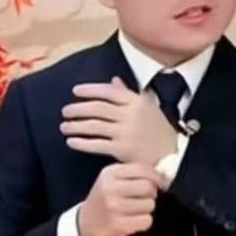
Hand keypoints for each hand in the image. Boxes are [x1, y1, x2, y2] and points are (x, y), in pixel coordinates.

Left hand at [61, 76, 177, 168]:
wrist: (172, 155)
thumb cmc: (158, 128)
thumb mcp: (147, 106)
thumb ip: (128, 93)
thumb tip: (113, 80)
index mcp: (136, 101)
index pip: (108, 92)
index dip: (90, 90)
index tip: (75, 91)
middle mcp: (130, 114)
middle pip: (97, 109)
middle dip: (78, 109)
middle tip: (65, 111)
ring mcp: (126, 132)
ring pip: (94, 126)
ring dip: (76, 126)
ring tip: (64, 126)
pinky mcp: (122, 150)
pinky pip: (97, 144)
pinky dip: (82, 143)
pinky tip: (72, 142)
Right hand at [78, 162, 166, 235]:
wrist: (86, 221)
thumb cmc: (105, 197)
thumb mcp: (113, 179)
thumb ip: (135, 173)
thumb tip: (165, 175)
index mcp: (110, 173)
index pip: (142, 169)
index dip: (156, 176)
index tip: (160, 183)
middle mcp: (110, 188)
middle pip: (148, 186)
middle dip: (151, 193)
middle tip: (145, 197)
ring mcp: (114, 207)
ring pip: (149, 204)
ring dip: (147, 208)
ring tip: (136, 209)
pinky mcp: (118, 224)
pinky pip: (146, 220)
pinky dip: (144, 221)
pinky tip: (134, 220)